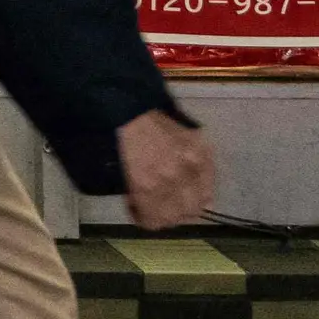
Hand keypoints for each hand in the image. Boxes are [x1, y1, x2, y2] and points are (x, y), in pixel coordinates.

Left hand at [115, 109, 214, 229]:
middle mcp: (174, 178)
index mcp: (147, 185)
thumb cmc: (108, 131)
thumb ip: (131, 193)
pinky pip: (209, 179)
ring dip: (187, 201)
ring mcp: (192, 161)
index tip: (139, 210)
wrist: (122, 96)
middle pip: (181, 215)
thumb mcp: (109, 169)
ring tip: (174, 192)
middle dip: (166, 212)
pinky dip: (201, 184)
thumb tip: (139, 204)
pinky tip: (188, 179)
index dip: (145, 218)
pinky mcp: (202, 146)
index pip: (156, 221)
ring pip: (201, 201)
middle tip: (156, 202)